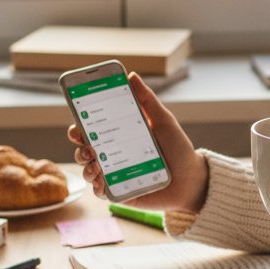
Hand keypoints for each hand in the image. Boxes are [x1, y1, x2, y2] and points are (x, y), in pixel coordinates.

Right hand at [67, 72, 208, 212]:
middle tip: (87, 145)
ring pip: (88, 170)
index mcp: (120, 135)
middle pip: (85, 149)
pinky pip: (100, 191)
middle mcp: (113, 154)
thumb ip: (147, 100)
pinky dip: (96, 186)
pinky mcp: (119, 192)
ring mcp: (114, 174)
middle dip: (79, 146)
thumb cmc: (178, 148)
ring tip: (95, 163)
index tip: (77, 122)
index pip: (92, 128)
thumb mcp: (163, 121)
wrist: (191, 179)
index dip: (79, 125)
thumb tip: (132, 76)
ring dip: (85, 166)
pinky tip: (100, 180)